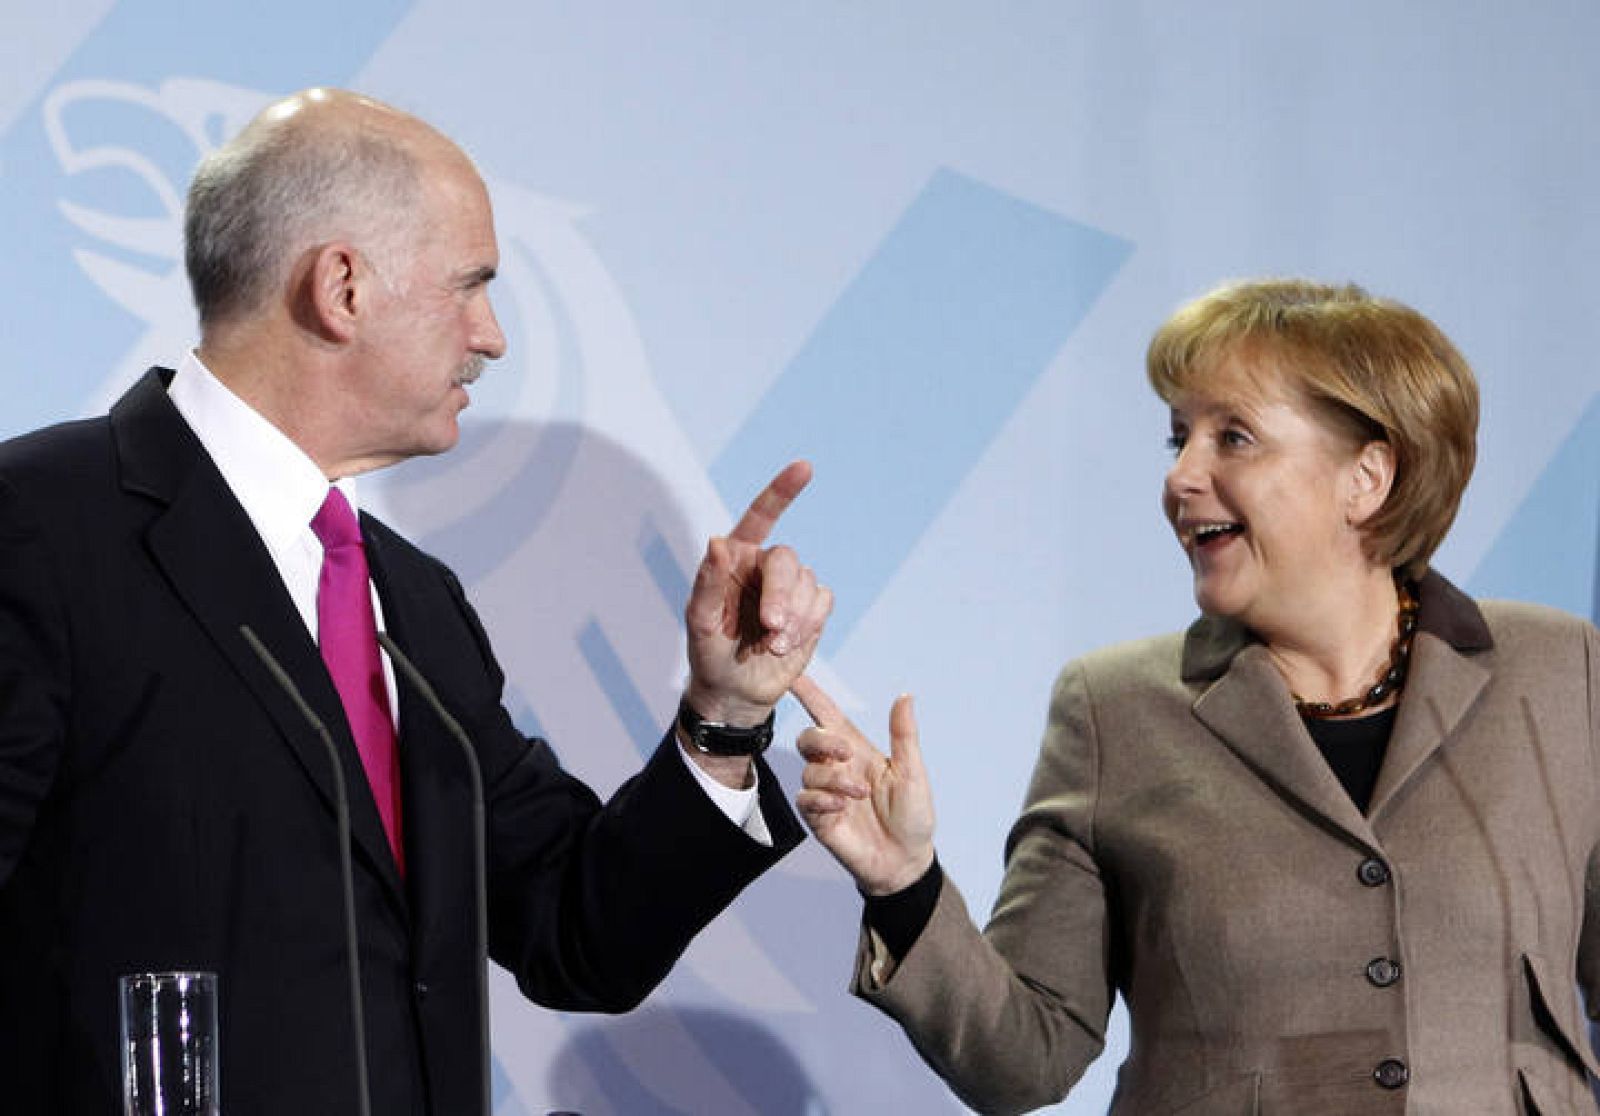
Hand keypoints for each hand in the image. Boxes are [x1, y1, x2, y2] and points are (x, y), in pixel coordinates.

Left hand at [683, 461, 831, 726]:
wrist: (735, 692)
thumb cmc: (709, 653)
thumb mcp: (700, 621)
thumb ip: (708, 581)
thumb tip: (717, 543)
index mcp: (736, 557)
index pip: (761, 516)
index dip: (782, 491)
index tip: (805, 468)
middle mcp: (766, 567)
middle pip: (788, 560)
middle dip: (782, 595)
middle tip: (771, 628)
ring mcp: (792, 588)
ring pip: (809, 585)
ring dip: (794, 619)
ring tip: (772, 646)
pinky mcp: (811, 610)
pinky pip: (822, 603)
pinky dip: (808, 625)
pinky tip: (786, 645)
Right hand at [793, 675, 934, 895]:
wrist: (906, 861)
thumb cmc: (912, 815)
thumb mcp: (912, 772)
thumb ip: (904, 735)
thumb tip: (905, 696)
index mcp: (857, 751)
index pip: (826, 715)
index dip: (810, 694)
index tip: (793, 675)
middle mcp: (837, 768)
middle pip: (809, 739)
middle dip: (822, 740)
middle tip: (846, 753)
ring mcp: (826, 793)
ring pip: (809, 771)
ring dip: (833, 778)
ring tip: (860, 794)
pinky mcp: (820, 818)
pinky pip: (806, 799)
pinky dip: (822, 799)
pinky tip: (841, 807)